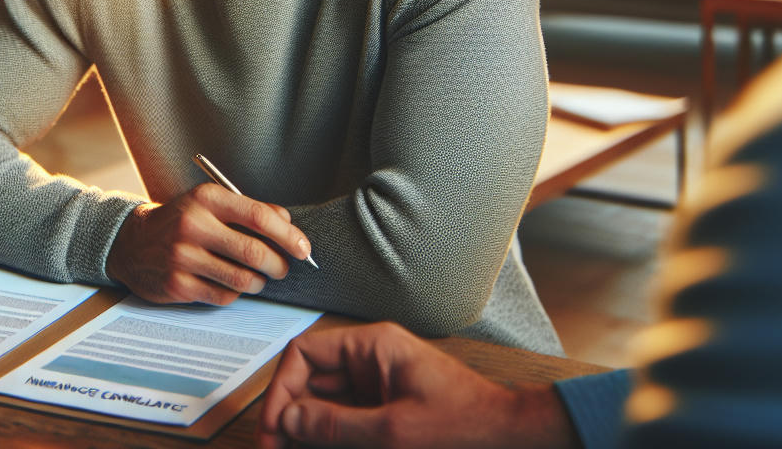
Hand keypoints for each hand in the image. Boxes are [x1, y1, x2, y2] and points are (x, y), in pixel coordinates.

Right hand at [105, 183, 311, 304]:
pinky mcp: (177, 285)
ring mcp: (183, 257)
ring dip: (259, 283)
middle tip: (283, 269)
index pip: (260, 217)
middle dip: (279, 266)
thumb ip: (250, 209)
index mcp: (206, 199)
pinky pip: (223, 296)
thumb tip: (288, 224)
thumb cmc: (182, 221)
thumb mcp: (211, 203)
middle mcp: (193, 225)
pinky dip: (234, 293)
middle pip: (255, 253)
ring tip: (257, 278)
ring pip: (242, 280)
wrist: (131, 242)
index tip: (303, 249)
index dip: (289, 236)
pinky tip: (228, 283)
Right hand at [257, 322, 578, 448]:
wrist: (508, 437)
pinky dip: (331, 436)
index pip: (304, 354)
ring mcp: (379, 383)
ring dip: (308, 429)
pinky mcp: (387, 407)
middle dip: (289, 414)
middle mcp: (372, 358)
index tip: (273, 428)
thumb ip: (335, 424)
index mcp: (372, 345)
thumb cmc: (464, 424)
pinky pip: (347, 417)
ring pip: (325, 402)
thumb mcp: (392, 430)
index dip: (280, 390)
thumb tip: (288, 419)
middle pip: (311, 380)